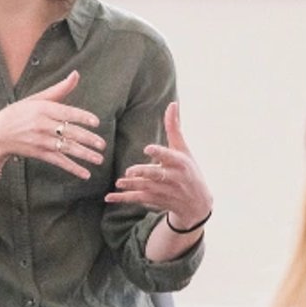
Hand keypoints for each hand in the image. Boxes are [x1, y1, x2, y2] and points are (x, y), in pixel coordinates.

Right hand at [0, 73, 106, 180]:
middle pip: (69, 132)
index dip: (82, 117)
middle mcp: (42, 125)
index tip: (96, 122)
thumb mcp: (36, 99)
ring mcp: (40, 140)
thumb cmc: (18, 113)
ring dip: (84, 155)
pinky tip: (85, 173)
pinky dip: (72, 168)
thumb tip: (76, 74)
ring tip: (99, 159)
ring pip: (66, 148)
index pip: (66, 112)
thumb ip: (58, 89)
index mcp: (43, 108)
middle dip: (87, 139)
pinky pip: (58, 161)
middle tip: (102, 144)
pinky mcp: (39, 153)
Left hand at [105, 101, 210, 227]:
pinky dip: (123, 199)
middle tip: (130, 171)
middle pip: (157, 175)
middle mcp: (173, 178)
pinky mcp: (156, 200)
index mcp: (180, 162)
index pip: (169, 156)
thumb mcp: (183, 149)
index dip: (159, 153)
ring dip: (132, 186)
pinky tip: (109, 197)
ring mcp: (164, 191)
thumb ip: (174, 128)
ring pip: (146, 188)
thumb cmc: (189, 169)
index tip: (147, 148)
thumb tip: (173, 104)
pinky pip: (138, 199)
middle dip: (144, 173)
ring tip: (119, 182)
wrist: (197, 202)